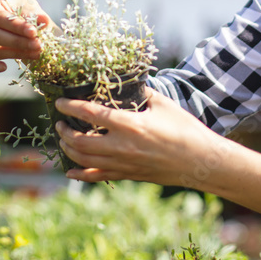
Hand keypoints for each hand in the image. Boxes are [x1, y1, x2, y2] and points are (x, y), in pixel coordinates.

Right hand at [0, 0, 54, 73]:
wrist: (18, 27)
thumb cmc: (22, 13)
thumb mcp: (30, 8)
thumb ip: (35, 13)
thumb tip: (43, 20)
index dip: (15, 25)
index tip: (34, 32)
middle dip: (16, 41)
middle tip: (37, 45)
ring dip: (14, 53)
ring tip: (34, 53)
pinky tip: (3, 67)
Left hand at [55, 88, 224, 185]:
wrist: (201, 162)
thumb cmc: (185, 129)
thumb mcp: (163, 104)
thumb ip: (141, 92)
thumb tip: (127, 82)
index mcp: (130, 125)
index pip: (90, 113)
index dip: (71, 106)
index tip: (59, 101)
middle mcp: (122, 147)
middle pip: (80, 141)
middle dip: (64, 131)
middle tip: (60, 123)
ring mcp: (123, 164)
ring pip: (84, 160)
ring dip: (69, 149)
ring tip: (64, 140)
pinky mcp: (128, 176)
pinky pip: (97, 178)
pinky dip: (80, 175)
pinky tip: (70, 172)